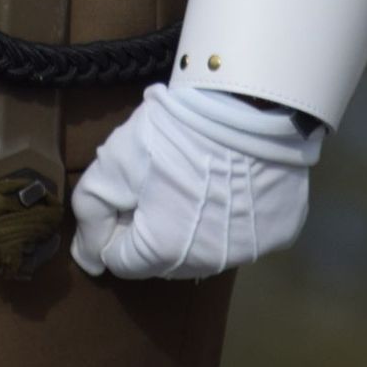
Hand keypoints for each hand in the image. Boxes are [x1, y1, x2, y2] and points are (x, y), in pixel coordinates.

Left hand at [70, 82, 323, 278]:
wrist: (246, 101)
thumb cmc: (174, 131)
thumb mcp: (116, 159)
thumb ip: (92, 210)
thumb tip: (89, 259)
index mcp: (165, 253)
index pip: (122, 260)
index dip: (117, 223)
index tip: (128, 189)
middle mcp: (209, 265)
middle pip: (162, 261)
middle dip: (151, 230)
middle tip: (156, 183)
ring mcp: (248, 253)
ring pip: (202, 254)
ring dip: (189, 230)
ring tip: (192, 183)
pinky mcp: (278, 235)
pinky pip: (241, 239)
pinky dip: (230, 220)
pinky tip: (228, 185)